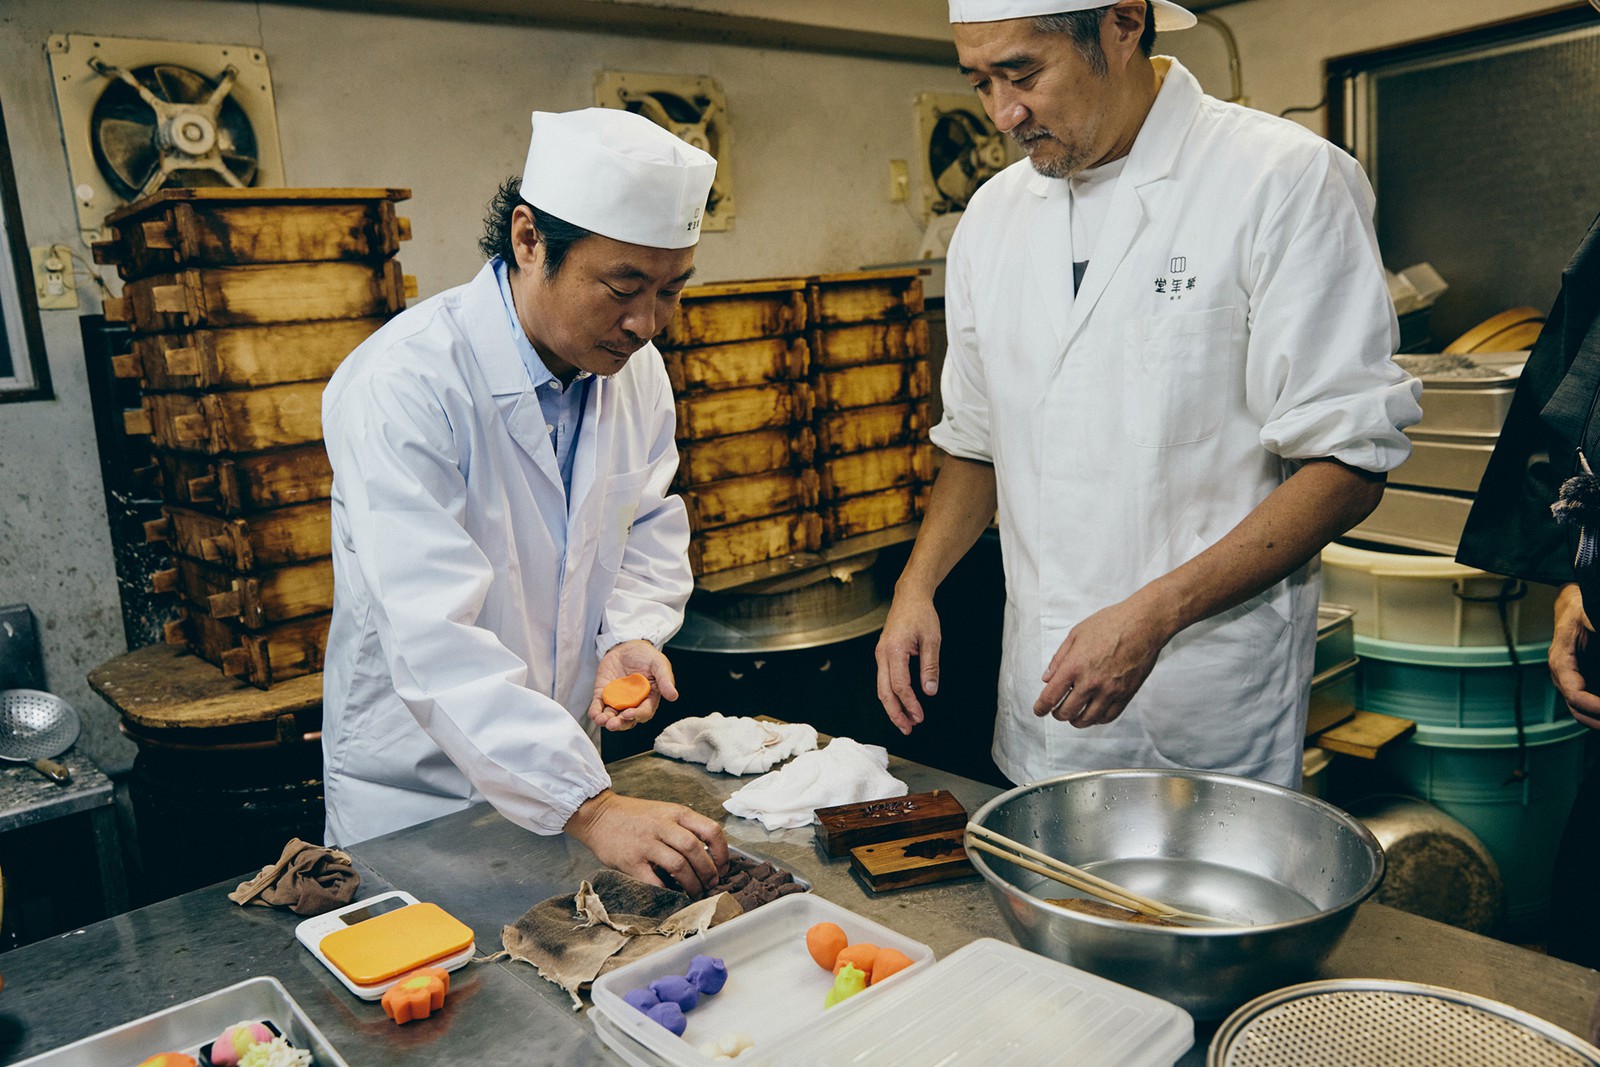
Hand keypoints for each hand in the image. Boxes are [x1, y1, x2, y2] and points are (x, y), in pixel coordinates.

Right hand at [564, 789, 728, 897]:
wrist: (599, 815)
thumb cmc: (635, 817)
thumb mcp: (665, 812)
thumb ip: (684, 829)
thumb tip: (709, 858)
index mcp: (676, 813)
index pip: (711, 830)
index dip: (722, 853)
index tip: (723, 868)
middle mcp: (663, 826)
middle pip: (696, 850)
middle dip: (709, 872)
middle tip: (711, 885)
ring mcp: (646, 843)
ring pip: (679, 866)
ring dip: (692, 884)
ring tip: (696, 893)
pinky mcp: (631, 860)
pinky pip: (655, 881)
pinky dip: (667, 891)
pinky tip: (672, 895)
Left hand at [589, 639, 677, 731]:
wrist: (627, 645)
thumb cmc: (646, 656)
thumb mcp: (659, 664)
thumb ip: (665, 680)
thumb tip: (674, 696)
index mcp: (648, 698)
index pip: (644, 712)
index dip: (637, 715)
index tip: (628, 714)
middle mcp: (633, 703)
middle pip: (627, 720)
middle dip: (620, 723)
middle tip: (613, 724)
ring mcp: (617, 700)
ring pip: (612, 716)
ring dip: (606, 721)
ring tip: (602, 720)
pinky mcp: (603, 694)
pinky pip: (598, 706)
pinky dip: (595, 711)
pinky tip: (595, 715)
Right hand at [875, 589, 941, 734]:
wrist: (909, 597)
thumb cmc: (921, 614)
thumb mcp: (932, 640)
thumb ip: (930, 667)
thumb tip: (930, 691)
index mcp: (894, 650)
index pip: (900, 685)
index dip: (910, 704)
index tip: (920, 717)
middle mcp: (882, 654)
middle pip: (884, 692)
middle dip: (895, 713)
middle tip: (908, 729)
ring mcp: (880, 655)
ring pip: (881, 688)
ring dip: (892, 707)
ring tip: (906, 721)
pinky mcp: (883, 655)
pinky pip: (884, 680)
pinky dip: (891, 695)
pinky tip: (902, 703)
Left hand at [1034, 592, 1175, 727]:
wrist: (1143, 624)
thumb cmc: (1110, 624)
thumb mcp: (1076, 634)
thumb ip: (1059, 658)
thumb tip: (1047, 678)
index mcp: (1074, 666)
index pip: (1051, 696)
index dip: (1041, 708)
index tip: (1039, 710)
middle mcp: (1091, 682)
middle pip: (1067, 712)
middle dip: (1058, 714)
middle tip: (1056, 711)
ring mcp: (1110, 690)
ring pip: (1088, 719)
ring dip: (1076, 721)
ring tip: (1074, 716)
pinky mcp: (1126, 694)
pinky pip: (1108, 716)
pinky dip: (1097, 720)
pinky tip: (1093, 715)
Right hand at [1550, 583, 1599, 728]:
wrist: (1571, 602)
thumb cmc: (1578, 606)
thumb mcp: (1589, 611)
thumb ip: (1596, 624)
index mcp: (1561, 662)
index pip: (1575, 696)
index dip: (1597, 707)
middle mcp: (1564, 675)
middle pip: (1578, 711)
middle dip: (1599, 720)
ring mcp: (1572, 679)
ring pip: (1583, 711)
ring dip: (1599, 719)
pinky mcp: (1583, 678)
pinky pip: (1590, 701)